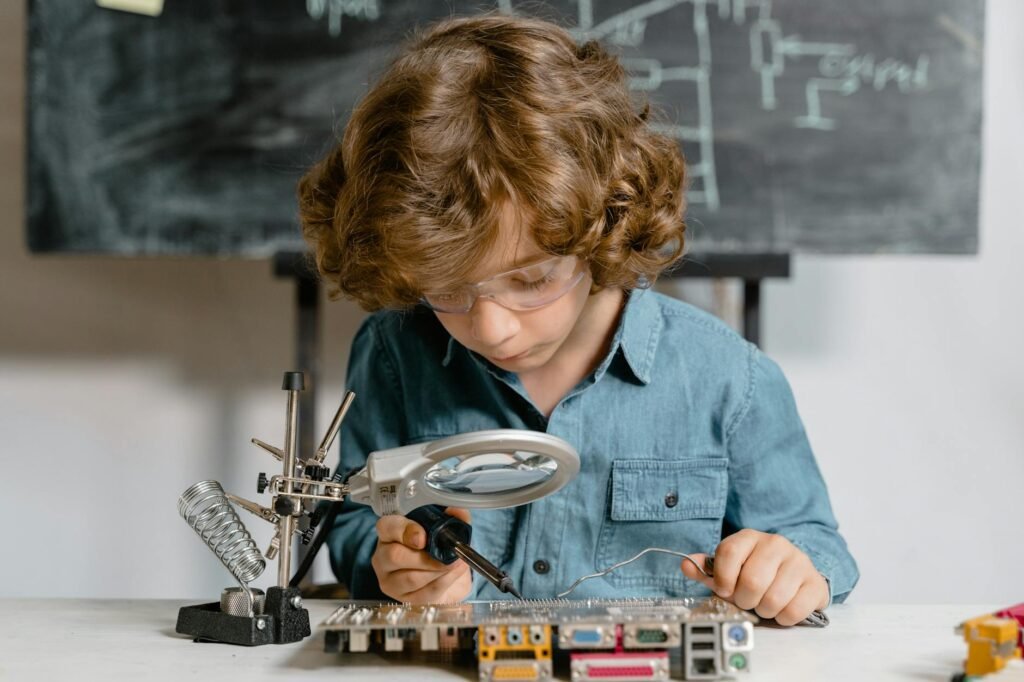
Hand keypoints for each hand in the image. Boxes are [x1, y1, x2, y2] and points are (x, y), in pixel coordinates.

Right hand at [371, 507, 472, 603]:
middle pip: (395, 556)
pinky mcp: (403, 599)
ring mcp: (390, 580)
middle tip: (447, 555)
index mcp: (389, 532)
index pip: (387, 527)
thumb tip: (459, 512)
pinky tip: (452, 575)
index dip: (405, 531)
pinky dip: (443, 583)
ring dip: (438, 571)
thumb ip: (453, 517)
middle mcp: (383, 556)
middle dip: (426, 557)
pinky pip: (423, 593)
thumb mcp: (445, 528)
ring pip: (410, 578)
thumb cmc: (437, 547)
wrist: (445, 575)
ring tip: (454, 564)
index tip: (424, 537)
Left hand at [680, 529, 827, 625]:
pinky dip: (784, 617)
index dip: (722, 579)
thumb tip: (686, 565)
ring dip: (764, 610)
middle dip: (744, 599)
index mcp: (749, 537)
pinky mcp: (815, 583)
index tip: (724, 590)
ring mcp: (799, 562)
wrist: (795, 574)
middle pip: (752, 580)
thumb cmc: (757, 572)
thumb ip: (706, 569)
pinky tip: (782, 609)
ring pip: (774, 598)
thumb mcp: (729, 568)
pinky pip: (794, 610)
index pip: (728, 553)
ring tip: (764, 604)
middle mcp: (776, 544)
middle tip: (747, 600)